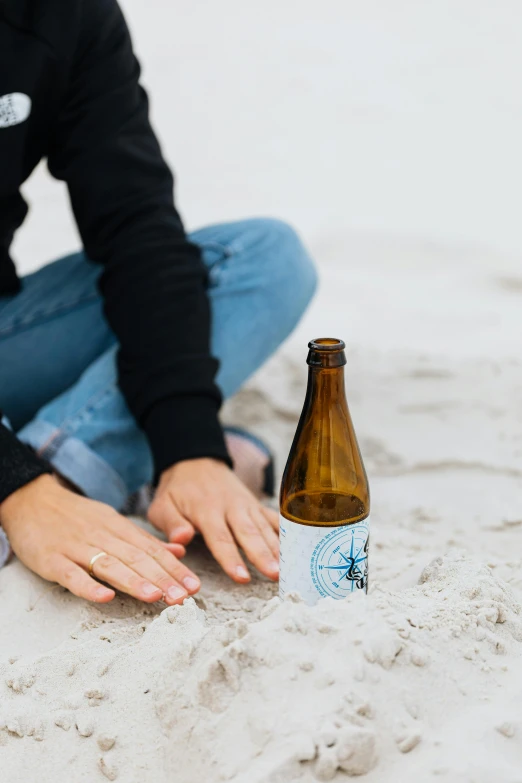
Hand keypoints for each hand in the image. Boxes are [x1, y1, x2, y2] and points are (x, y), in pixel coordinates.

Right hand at [0, 474, 200, 603]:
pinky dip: (89, 586)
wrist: (32, 500)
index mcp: (118, 528)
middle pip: (136, 559)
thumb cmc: (76, 516)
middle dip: (162, 579)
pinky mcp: (52, 560)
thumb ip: (144, 540)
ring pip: (110, 565)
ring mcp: (76, 548)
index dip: (174, 568)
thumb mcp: (112, 521)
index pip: (152, 550)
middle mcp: (102, 537)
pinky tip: (105, 598)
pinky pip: (72, 575)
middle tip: (184, 597)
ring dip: (134, 582)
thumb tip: (179, 550)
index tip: (194, 585)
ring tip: (156, 597)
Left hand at [148, 458, 278, 582]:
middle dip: (262, 554)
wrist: (196, 461)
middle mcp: (230, 507)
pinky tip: (299, 546)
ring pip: (264, 527)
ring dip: (277, 548)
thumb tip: (182, 539)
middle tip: (275, 574)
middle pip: (248, 533)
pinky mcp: (255, 504)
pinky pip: (272, 517)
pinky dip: (285, 531)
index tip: (241, 576)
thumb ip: (170, 523)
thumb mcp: (161, 504)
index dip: (231, 558)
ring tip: (289, 567)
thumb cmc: (177, 489)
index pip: (220, 537)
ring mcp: (246, 504)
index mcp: (206, 510)